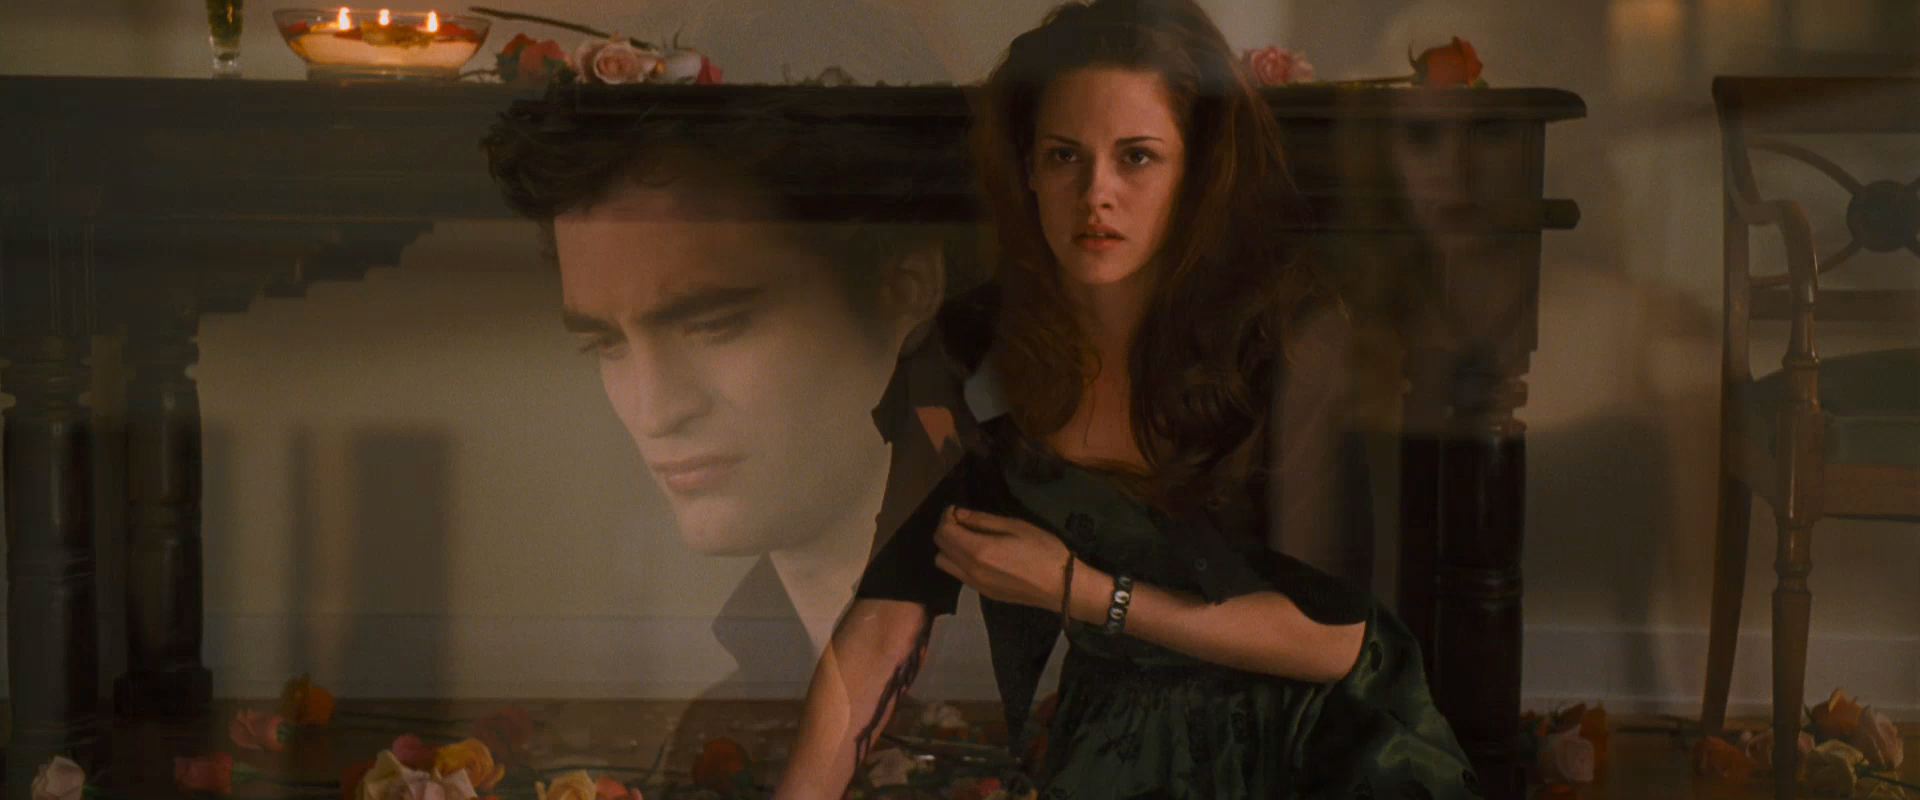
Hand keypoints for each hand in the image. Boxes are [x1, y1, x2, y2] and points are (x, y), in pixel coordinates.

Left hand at [932, 507, 1070, 609]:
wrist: (1061, 587)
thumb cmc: (1043, 550)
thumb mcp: (1016, 526)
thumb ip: (983, 521)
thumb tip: (959, 515)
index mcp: (978, 551)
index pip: (944, 532)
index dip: (946, 517)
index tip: (956, 509)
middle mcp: (970, 570)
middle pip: (939, 549)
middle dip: (945, 531)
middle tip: (962, 521)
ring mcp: (976, 585)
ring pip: (945, 565)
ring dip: (950, 548)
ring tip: (969, 538)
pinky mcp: (984, 593)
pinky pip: (959, 575)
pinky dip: (960, 561)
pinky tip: (980, 554)